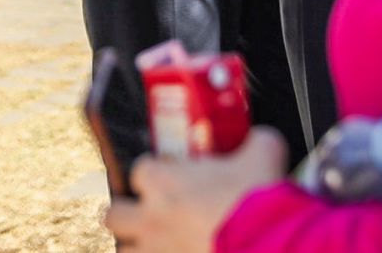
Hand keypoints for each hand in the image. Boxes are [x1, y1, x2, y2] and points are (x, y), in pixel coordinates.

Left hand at [104, 129, 288, 251]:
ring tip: (157, 240)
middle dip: (125, 211)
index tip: (170, 171)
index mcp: (165, 183)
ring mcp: (158, 251)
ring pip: (124, 250)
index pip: (139, 169)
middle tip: (147, 209)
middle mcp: (152, 218)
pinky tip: (179, 251)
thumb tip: (258, 140)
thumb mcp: (263, 151)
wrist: (268, 243)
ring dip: (137, 244)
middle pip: (113, 215)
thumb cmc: (257, 198)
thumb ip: (254, 141)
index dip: (154, 170)